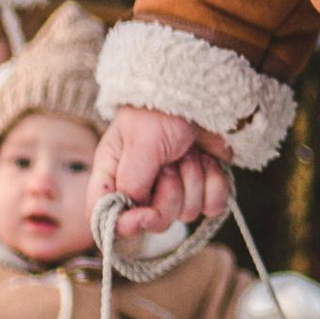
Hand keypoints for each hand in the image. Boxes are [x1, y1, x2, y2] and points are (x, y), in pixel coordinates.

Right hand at [93, 104, 233, 243]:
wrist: (202, 94)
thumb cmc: (162, 112)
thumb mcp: (142, 143)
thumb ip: (133, 182)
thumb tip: (134, 213)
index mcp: (115, 174)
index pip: (104, 215)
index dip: (125, 224)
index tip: (145, 214)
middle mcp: (142, 187)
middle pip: (154, 222)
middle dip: (170, 195)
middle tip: (172, 164)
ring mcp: (174, 189)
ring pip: (186, 215)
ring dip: (194, 180)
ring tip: (188, 151)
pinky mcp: (201, 187)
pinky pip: (212, 206)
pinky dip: (215, 183)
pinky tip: (208, 160)